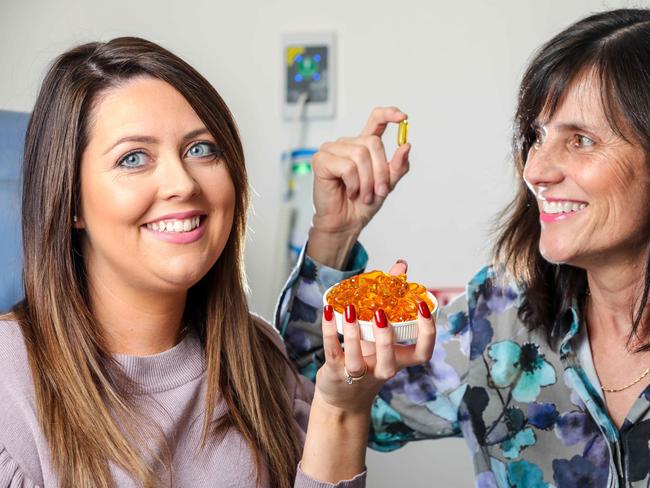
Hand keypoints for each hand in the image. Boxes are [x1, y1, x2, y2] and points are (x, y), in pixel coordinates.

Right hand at [307, 107, 410, 267]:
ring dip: (367, 180)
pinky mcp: (321, 160)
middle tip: (379, 191)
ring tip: (364, 194)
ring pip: (360, 155)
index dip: (389, 114)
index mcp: (363, 145)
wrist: (346, 223)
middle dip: (380, 170)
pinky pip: (347, 166)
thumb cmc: (362, 204)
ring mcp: (332, 150)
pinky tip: (349, 191)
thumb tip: (406, 146)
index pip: (376, 120)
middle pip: (372, 142)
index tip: (403, 118)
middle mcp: (347, 144)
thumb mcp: (387, 184)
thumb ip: (398, 166)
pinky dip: (353, 183)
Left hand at [315, 294, 434, 414]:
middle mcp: (381, 370)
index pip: (423, 352)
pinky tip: (328, 311)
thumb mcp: (381, 334)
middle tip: (381, 313)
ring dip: (353, 334)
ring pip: (357, 359)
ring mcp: (358, 374)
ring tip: (350, 309)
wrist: (343, 398)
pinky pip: (332, 351)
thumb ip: (392, 298)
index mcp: (399, 360)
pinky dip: (328, 331)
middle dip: (386, 338)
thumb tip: (401, 266)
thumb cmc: (368, 359)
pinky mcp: (335, 372)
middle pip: (389, 361)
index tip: (423, 307)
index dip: (427, 332)